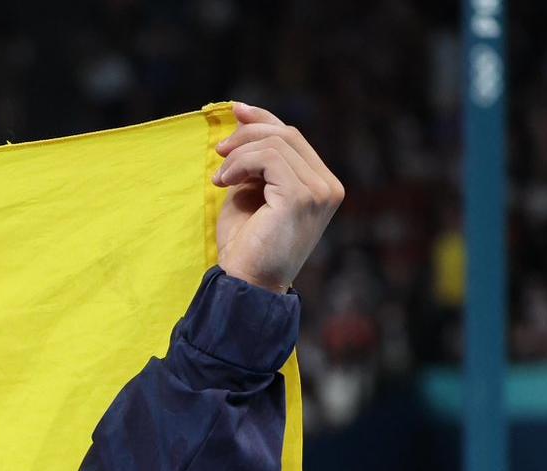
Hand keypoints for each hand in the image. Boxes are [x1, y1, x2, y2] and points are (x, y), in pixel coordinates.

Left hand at [212, 102, 344, 293]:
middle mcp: (328, 186)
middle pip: (287, 134)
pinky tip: (224, 182)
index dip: (264, 119)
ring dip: (239, 154)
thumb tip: (243, 117)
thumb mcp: (250, 192)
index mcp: (321, 184)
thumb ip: (255, 161)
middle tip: (218, 151)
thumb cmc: (246, 244)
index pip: (294, 138)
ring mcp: (320, 191)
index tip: (235, 110)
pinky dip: (241, 163)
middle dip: (247, 134)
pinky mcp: (303, 196)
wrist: (247, 283)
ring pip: (277, 142)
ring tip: (220, 177)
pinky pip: (269, 158)